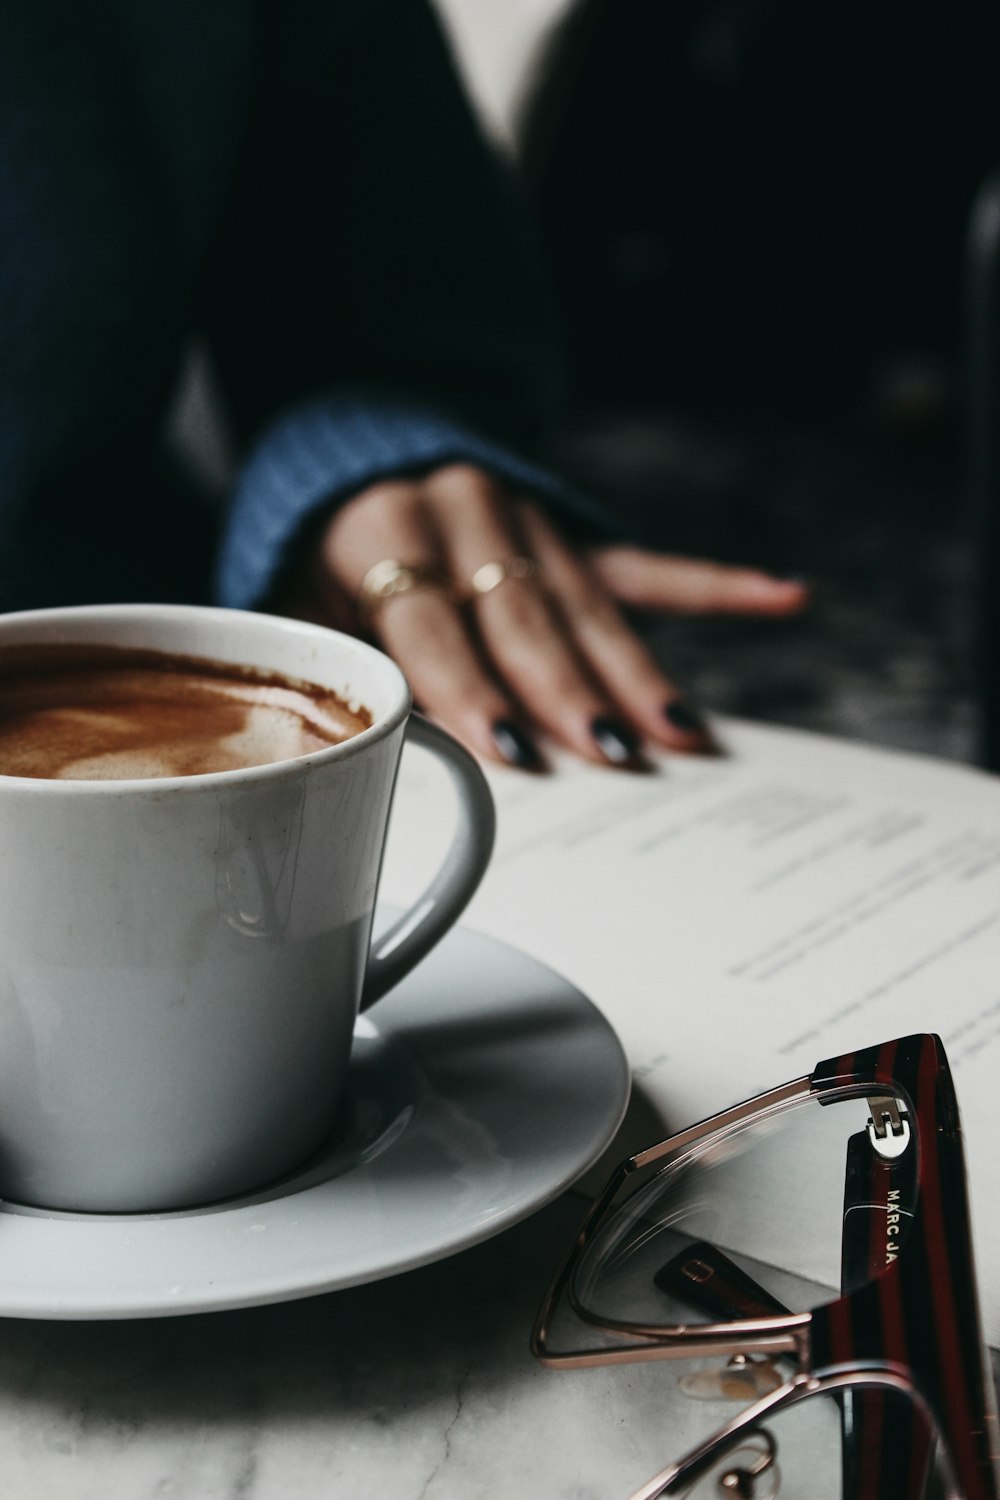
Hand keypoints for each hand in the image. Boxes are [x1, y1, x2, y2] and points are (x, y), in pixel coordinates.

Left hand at [277, 464, 807, 768]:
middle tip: (612, 756)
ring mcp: (531, 518)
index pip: (433, 624)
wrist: (355, 451)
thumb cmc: (324, 555)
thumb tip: (372, 760)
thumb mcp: (296, 598)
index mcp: (387, 531)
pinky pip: (647, 564)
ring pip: (589, 604)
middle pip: (525, 617)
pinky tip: (784, 597)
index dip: (469, 688)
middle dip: (567, 691)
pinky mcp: (574, 530)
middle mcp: (467, 512)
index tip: (510, 749)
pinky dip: (715, 586)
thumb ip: (339, 663)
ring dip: (634, 672)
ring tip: (681, 733)